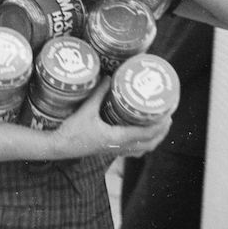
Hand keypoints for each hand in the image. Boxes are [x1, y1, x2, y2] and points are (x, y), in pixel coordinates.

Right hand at [48, 79, 170, 158]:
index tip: (169, 113)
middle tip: (168, 116)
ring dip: (154, 139)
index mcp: (117, 138)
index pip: (146, 133)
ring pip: (143, 149)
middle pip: (150, 143)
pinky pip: (133, 150)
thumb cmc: (71, 131)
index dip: (160, 124)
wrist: (58, 147)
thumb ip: (98, 94)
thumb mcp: (85, 110)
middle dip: (162, 131)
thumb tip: (110, 77)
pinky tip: (140, 134)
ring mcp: (115, 151)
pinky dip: (142, 143)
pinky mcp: (110, 150)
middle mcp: (119, 147)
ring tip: (159, 125)